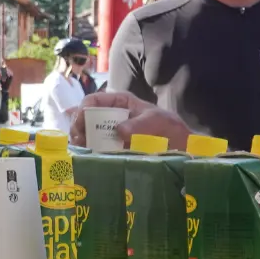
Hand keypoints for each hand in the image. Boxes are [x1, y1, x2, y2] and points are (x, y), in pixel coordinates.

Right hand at [68, 91, 190, 149]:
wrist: (181, 147)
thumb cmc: (170, 128)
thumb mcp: (158, 121)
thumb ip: (140, 124)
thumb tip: (119, 130)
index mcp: (120, 103)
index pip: (94, 100)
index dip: (83, 110)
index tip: (80, 124)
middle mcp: (112, 116)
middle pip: (86, 118)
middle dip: (78, 128)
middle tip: (79, 141)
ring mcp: (111, 134)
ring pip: (87, 135)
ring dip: (81, 142)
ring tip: (81, 151)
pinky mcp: (113, 149)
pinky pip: (96, 149)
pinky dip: (88, 153)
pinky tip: (84, 158)